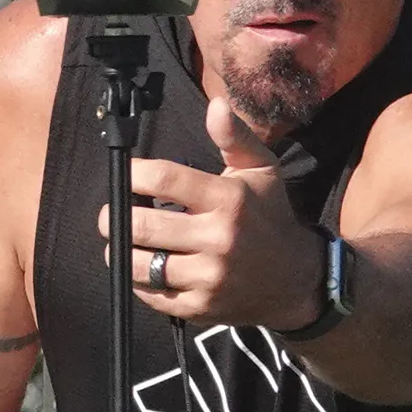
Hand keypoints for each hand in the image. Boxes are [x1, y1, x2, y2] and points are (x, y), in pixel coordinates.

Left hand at [106, 94, 322, 328]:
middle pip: (142, 225)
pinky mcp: (201, 307)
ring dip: (120, 251)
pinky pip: (152, 294)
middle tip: (114, 214)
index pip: (163, 179)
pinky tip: (143, 267)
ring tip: (122, 241)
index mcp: (229, 200)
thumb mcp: (262, 171)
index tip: (127, 176)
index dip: (133, 174)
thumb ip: (235, 137)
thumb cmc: (271, 217)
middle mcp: (219, 239)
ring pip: (139, 264)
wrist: (297, 281)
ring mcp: (209, 277)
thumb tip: (216, 104)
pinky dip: (138, 281)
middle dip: (115, 217)